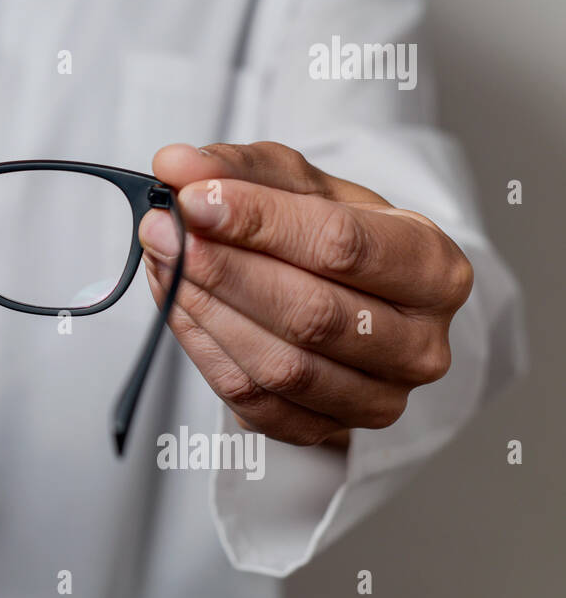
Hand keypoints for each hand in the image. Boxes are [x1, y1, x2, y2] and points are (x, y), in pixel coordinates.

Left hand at [138, 142, 473, 446]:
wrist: (343, 292)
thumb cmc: (327, 231)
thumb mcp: (292, 181)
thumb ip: (236, 169)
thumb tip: (175, 166)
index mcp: (434, 267)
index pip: (342, 245)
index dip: (260, 222)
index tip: (193, 199)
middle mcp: (420, 343)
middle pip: (311, 312)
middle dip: (223, 269)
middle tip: (164, 231)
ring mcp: (378, 398)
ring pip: (280, 366)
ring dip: (206, 310)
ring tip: (164, 261)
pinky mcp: (326, 431)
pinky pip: (254, 401)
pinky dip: (203, 350)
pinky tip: (178, 304)